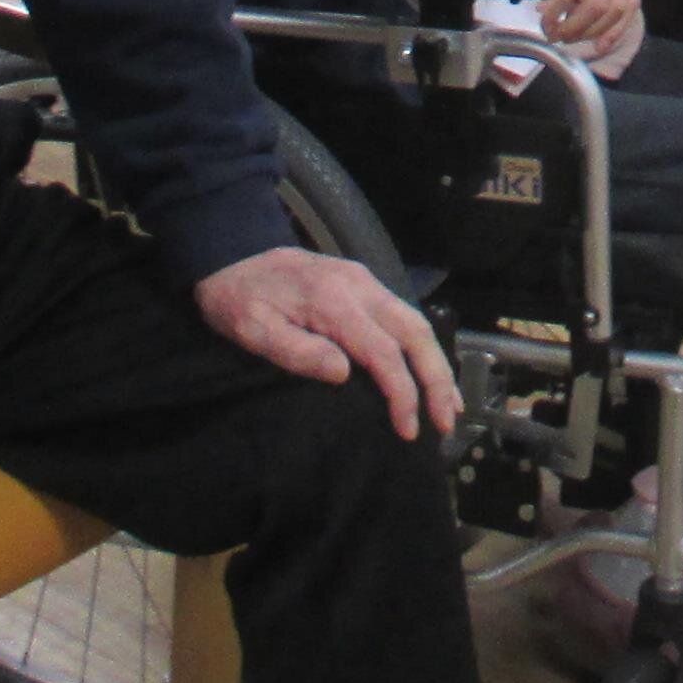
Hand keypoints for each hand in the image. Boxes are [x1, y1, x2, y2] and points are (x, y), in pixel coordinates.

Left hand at [193, 247, 461, 438]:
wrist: (233, 253)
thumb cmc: (239, 300)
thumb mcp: (253, 330)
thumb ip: (296, 351)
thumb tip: (343, 374)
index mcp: (334, 302)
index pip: (383, 351)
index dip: (402, 392)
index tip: (408, 428)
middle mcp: (360, 287)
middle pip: (415, 332)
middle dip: (436, 379)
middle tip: (446, 423)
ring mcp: (366, 282)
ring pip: (416, 321)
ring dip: (437, 363)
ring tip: (449, 403)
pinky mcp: (364, 284)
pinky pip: (404, 316)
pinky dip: (423, 347)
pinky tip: (428, 369)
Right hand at [511, 0, 640, 68]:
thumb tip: (599, 31)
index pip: (630, 1)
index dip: (616, 30)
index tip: (600, 47)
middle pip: (613, 7)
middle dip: (589, 32)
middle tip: (568, 39)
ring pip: (593, 4)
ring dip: (572, 27)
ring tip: (556, 32)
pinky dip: (556, 14)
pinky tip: (545, 20)